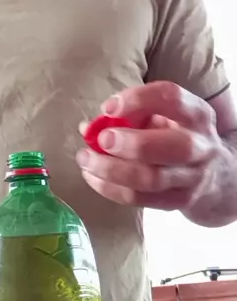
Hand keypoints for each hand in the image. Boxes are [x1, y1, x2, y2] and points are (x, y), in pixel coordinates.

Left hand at [76, 81, 222, 211]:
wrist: (215, 176)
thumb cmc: (176, 136)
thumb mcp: (164, 116)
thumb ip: (130, 115)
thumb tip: (88, 126)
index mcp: (196, 115)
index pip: (172, 98)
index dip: (137, 99)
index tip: (108, 107)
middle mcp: (201, 146)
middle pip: (173, 146)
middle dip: (133, 143)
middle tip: (102, 140)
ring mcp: (192, 178)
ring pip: (152, 178)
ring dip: (112, 170)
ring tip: (86, 159)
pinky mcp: (178, 202)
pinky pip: (140, 199)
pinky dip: (110, 188)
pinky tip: (92, 177)